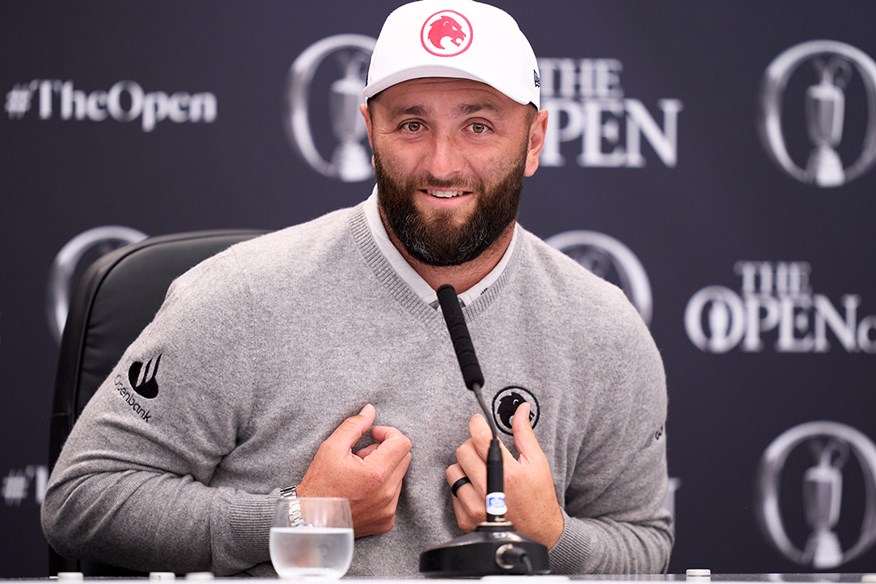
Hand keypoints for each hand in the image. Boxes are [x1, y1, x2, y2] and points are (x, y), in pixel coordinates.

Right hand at [297, 404, 411, 537]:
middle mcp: (387, 494)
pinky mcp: (386, 521)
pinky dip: (383, 487)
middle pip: (404, 458)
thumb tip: (370, 410)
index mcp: (376, 474)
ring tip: (359, 474)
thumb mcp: (331, 448)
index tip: (372, 435)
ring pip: (399, 476)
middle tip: (362, 455)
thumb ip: (354, 425)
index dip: (388, 433)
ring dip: (384, 469)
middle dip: (386, 450)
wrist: (310, 522)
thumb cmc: (319, 484)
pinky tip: (362, 490)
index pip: (402, 443)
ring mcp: (388, 510)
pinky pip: (394, 495)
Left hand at [446, 403, 563, 547]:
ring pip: (453, 471)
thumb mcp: (537, 463)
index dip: (476, 424)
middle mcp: (489, 490)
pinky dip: (462, 488)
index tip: (477, 422)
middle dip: (472, 445)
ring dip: (464, 467)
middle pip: (463, 451)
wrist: (538, 534)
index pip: (480, 438)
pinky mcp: (466, 519)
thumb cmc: (539, 497)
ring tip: (479, 472)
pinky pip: (452, 493)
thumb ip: (525, 434)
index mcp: (508, 473)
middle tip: (482, 450)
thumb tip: (521, 409)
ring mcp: (476, 507)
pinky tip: (477, 490)